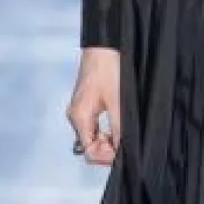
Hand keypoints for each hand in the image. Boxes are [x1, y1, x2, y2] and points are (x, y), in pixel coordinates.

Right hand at [66, 46, 121, 166]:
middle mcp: (76, 117)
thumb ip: (120, 129)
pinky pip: (93, 128)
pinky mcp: (85, 106)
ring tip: (125, 133)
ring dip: (108, 141)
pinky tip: (118, 125)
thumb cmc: (109, 69)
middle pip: (89, 147)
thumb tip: (124, 151)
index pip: (89, 152)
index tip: (124, 153)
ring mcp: (79, 112)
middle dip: (109, 150)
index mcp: (80, 118)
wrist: (103, 47)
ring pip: (92, 138)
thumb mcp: (119, 102)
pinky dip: (106, 132)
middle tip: (127, 143)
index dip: (107, 157)